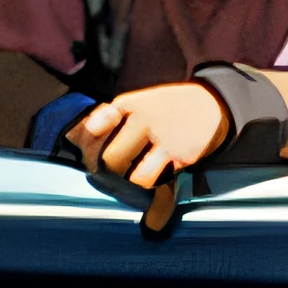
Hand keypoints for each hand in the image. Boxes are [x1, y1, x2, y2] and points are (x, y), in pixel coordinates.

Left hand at [69, 80, 231, 231]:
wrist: (213, 104)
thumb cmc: (168, 109)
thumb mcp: (138, 103)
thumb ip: (109, 118)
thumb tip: (74, 136)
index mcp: (127, 105)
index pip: (91, 128)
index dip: (84, 146)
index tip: (90, 152)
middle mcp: (141, 119)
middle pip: (106, 158)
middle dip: (106, 172)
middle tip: (111, 174)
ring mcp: (160, 137)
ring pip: (128, 173)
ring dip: (127, 181)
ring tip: (133, 177)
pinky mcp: (178, 155)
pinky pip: (151, 179)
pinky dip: (149, 185)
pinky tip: (155, 177)